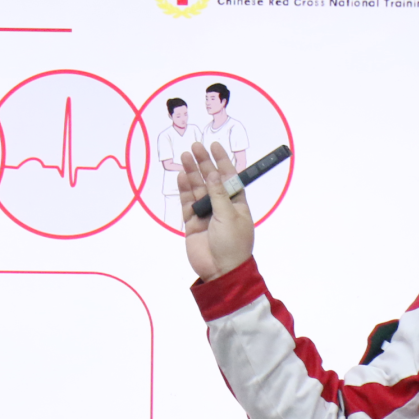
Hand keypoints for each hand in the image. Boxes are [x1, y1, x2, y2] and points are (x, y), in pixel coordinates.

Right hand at [180, 140, 254, 280]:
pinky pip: (187, 203)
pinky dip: (184, 190)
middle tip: (195, 147)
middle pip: (211, 181)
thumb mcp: (229, 216)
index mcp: (237, 203)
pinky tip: (182, 176)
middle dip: (204, 164)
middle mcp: (221, 206)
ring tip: (185, 157)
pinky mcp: (192, 223)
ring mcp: (206, 214)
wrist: (220, 271)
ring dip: (192, 174)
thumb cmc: (233, 244)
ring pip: (197, 190)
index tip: (214, 146)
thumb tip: (213, 174)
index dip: (222, 161)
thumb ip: (218, 195)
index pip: (229, 177)